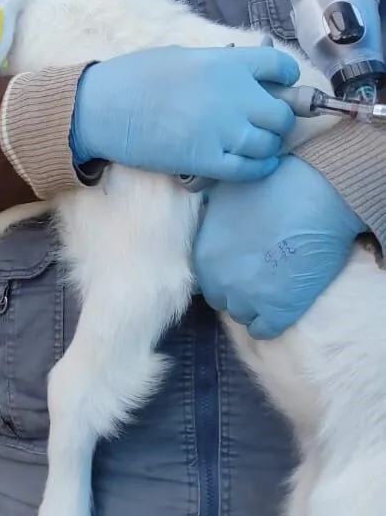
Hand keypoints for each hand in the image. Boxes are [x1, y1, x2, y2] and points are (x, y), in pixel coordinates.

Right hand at [70, 45, 299, 182]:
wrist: (103, 107)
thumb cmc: (135, 75)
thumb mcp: (182, 56)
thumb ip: (218, 64)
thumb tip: (239, 70)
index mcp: (227, 63)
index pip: (280, 66)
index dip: (285, 77)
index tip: (280, 85)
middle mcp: (234, 95)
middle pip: (282, 113)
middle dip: (278, 118)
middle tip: (265, 121)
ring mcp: (223, 130)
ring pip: (270, 144)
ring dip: (266, 144)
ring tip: (255, 143)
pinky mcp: (208, 160)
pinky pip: (250, 169)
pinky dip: (259, 167)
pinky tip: (255, 163)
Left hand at [194, 156, 364, 338]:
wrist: (312, 193)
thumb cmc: (269, 184)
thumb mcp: (221, 196)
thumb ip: (208, 221)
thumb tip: (207, 223)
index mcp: (202, 256)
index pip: (204, 279)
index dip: (223, 272)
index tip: (240, 264)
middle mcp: (218, 282)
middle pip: (222, 299)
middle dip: (238, 288)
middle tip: (260, 274)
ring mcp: (247, 299)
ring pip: (243, 315)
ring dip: (256, 304)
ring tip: (275, 284)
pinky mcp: (278, 311)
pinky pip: (265, 331)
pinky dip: (272, 320)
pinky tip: (284, 302)